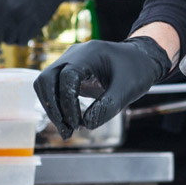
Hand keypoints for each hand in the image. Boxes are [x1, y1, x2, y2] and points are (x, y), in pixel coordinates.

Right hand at [33, 36, 170, 135]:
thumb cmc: (136, 71)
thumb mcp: (128, 90)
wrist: (140, 59)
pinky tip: (68, 122)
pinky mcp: (68, 71)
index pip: (66, 77)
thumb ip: (108, 106)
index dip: (68, 103)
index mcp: (89, 54)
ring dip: (51, 108)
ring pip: (44, 82)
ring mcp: (68, 61)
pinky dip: (56, 104)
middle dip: (53, 107)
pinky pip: (52, 87)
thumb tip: (86, 124)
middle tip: (67, 131)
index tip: (77, 124)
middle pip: (46, 78)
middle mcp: (74, 54)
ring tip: (67, 130)